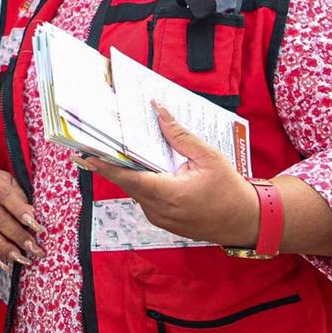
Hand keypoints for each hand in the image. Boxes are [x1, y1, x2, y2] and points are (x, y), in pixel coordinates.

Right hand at [0, 162, 44, 271]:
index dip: (21, 212)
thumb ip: (21, 199)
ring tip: (21, 258)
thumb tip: (32, 216)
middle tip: (34, 249)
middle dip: (17, 235)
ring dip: (4, 248)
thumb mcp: (10, 184)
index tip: (37, 227)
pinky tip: (3, 264)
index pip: (7, 197)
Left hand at [75, 102, 258, 246]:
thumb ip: (180, 136)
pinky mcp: (161, 219)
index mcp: (169, 194)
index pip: (129, 177)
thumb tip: (159, 111)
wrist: (246, 221)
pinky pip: (143, 197)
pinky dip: (140, 181)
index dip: (105, 165)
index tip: (86, 155)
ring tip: (115, 150)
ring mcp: (158, 217)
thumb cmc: (230, 190)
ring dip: (126, 171)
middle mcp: (159, 209)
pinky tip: (139, 166)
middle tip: (93, 144)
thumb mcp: (209, 157)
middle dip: (110, 163)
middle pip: (126, 182)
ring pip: (134, 190)